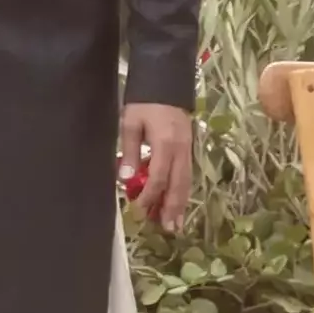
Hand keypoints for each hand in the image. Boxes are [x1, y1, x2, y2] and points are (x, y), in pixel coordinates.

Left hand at [121, 100, 198, 239]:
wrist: (166, 82)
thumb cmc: (145, 102)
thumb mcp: (131, 123)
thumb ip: (129, 151)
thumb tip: (125, 179)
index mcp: (165, 144)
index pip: (159, 177)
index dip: (150, 196)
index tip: (140, 210)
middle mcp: (180, 150)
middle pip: (178, 184)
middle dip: (172, 208)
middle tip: (169, 229)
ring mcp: (187, 149)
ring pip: (186, 181)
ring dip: (180, 203)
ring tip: (176, 223)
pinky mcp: (188, 148)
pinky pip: (187, 174)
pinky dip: (182, 191)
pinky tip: (178, 202)